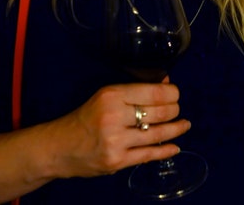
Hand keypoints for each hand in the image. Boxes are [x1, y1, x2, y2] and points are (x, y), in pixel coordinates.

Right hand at [43, 81, 190, 178]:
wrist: (58, 147)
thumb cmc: (85, 117)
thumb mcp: (106, 96)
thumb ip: (136, 90)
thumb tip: (166, 83)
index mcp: (112, 95)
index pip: (153, 92)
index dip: (172, 93)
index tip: (176, 94)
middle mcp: (115, 116)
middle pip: (159, 112)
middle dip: (175, 110)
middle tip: (178, 110)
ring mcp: (116, 141)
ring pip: (157, 134)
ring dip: (176, 129)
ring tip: (184, 125)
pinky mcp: (116, 161)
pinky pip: (148, 155)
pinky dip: (165, 150)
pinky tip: (175, 146)